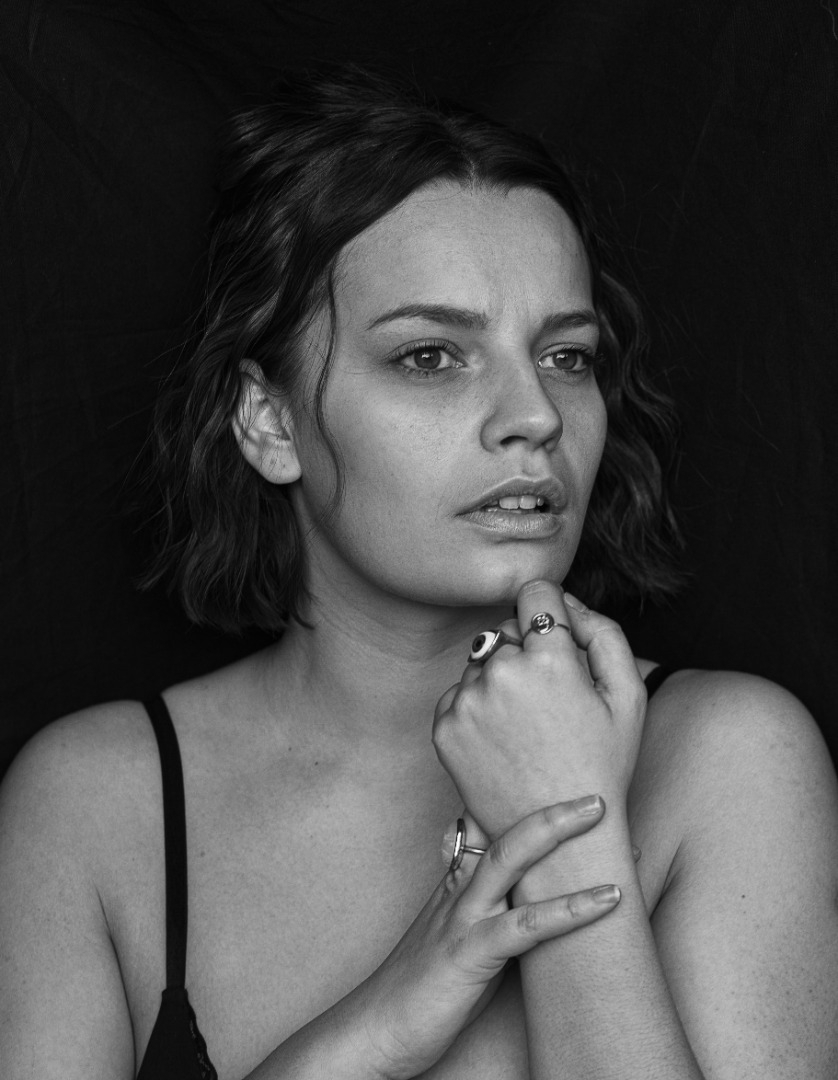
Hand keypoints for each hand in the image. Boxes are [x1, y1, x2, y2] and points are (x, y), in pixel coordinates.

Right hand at [341, 799, 619, 1079]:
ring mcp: (463, 918)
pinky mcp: (470, 953)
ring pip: (511, 858)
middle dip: (550, 806)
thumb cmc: (420, 990)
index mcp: (455, 884)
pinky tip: (609, 897)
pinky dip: (571, 907)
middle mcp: (459, 890)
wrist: (373, 1031)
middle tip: (595, 794)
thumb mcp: (454, 937)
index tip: (563, 787)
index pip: (486, 825)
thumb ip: (484, 910)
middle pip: (503, 829)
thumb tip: (526, 901)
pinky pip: (527, 925)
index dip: (523, 804)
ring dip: (558, 832)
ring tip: (605, 818)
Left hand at [432, 580, 646, 839]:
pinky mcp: (444, 727)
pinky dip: (476, 707)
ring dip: (498, 678)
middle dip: (524, 650)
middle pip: (505, 628)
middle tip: (548, 698)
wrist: (559, 840)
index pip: (536, 592)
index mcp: (549, 658)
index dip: (551, 612)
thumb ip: (604, 633)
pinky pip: (458, 693)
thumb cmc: (602, 764)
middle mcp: (500, 672)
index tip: (557, 640)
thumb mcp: (629, 696)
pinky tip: (503, 739)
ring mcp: (467, 701)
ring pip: (480, 661)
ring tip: (526, 725)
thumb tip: (567, 603)